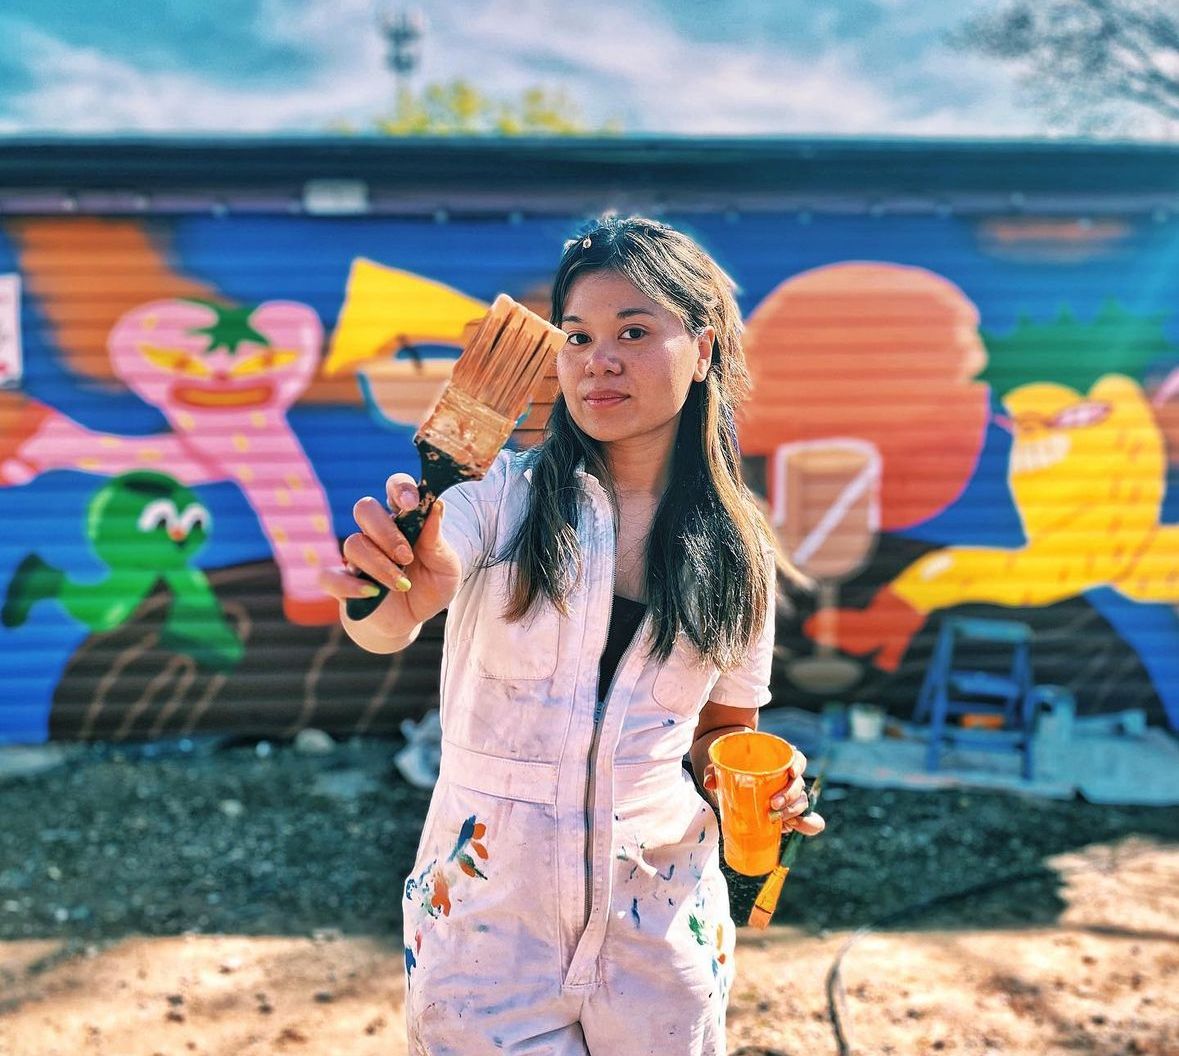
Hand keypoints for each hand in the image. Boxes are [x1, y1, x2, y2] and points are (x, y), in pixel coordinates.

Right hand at [317, 472, 462, 633]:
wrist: (412, 620)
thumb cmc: (430, 587)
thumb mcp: (446, 568)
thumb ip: (438, 541)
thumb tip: (437, 506)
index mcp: (404, 520)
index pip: (395, 487)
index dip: (400, 489)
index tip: (411, 504)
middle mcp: (376, 533)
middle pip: (365, 508)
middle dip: (386, 531)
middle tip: (407, 556)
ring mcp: (356, 557)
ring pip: (353, 544)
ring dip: (379, 565)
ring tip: (402, 584)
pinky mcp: (342, 582)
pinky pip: (329, 576)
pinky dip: (349, 585)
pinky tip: (371, 593)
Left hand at [702, 752, 825, 837]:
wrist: (730, 781)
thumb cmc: (730, 769)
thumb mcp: (722, 767)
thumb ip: (714, 771)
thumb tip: (710, 782)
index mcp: (778, 761)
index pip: (797, 759)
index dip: (798, 765)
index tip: (791, 772)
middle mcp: (787, 778)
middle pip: (798, 784)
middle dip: (789, 796)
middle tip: (773, 804)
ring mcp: (788, 796)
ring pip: (800, 802)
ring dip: (792, 811)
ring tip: (776, 819)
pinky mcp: (785, 813)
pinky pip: (805, 820)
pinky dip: (807, 825)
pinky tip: (797, 828)